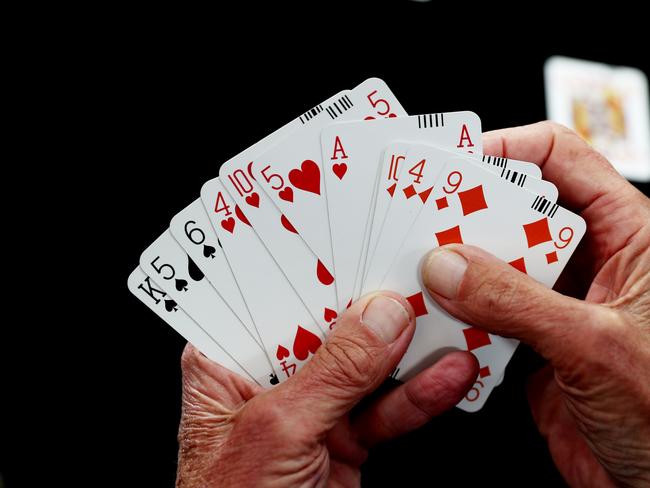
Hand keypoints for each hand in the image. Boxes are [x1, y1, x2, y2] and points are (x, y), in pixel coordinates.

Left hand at [176, 292, 477, 486]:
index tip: (349, 230)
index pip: (266, 295)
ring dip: (406, 344)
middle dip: (366, 297)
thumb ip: (332, 374)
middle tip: (408, 262)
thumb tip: (380, 317)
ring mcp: (310, 410)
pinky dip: (419, 394)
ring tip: (445, 314)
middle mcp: (266, 379)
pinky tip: (449, 373)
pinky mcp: (345, 439)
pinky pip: (387, 409)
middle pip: (322, 324)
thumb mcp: (276, 431)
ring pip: (364, 365)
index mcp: (225, 363)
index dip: (306, 262)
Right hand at [421, 122, 649, 486]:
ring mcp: (555, 302)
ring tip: (417, 271)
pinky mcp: (531, 341)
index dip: (508, 149)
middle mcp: (588, 262)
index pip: (562, 161)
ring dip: (456, 270)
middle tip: (420, 219)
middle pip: (515, 210)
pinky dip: (456, 316)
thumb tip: (448, 266)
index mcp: (629, 237)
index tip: (456, 162)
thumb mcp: (594, 345)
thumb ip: (517, 302)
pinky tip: (435, 321)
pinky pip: (482, 313)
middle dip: (467, 213)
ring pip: (493, 264)